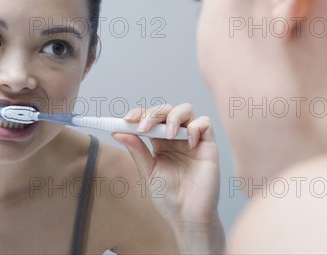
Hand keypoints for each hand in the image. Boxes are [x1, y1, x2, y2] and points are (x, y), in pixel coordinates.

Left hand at [113, 103, 223, 252]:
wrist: (187, 217)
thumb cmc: (169, 197)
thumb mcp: (148, 172)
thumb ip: (137, 151)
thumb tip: (119, 133)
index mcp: (160, 142)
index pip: (150, 118)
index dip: (139, 114)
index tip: (126, 119)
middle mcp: (177, 137)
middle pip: (166, 110)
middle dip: (153, 114)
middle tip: (143, 127)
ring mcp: (193, 139)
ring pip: (186, 109)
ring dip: (173, 116)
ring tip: (168, 135)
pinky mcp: (208, 145)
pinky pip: (205, 123)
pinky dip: (195, 127)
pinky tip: (189, 143)